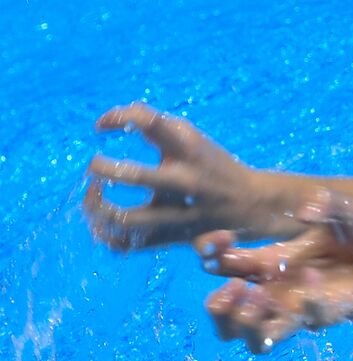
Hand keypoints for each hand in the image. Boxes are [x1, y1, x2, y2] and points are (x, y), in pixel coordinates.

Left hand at [84, 102, 292, 249]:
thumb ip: (155, 126)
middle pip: (135, 176)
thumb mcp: (192, 139)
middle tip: (94, 165)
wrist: (253, 204)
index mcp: (191, 149)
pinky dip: (105, 234)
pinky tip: (101, 221)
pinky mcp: (172, 237)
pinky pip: (127, 243)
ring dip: (97, 207)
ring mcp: (178, 213)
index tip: (100, 126)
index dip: (118, 117)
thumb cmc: (212, 165)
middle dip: (103, 169)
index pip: (150, 122)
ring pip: (124, 218)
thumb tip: (104, 121)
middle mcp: (185, 180)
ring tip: (92, 196)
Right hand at [196, 190, 352, 352]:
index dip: (214, 255)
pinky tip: (313, 276)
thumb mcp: (349, 211)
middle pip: (230, 315)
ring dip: (248, 321)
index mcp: (280, 259)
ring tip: (251, 298)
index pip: (230, 264)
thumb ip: (328, 205)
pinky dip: (308, 301)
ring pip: (258, 334)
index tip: (214, 241)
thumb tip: (305, 208)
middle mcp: (286, 287)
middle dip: (219, 307)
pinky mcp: (335, 312)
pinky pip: (311, 319)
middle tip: (228, 287)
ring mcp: (307, 305)